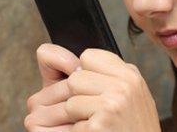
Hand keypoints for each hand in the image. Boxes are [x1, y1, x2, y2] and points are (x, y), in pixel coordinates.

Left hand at [25, 44, 161, 131]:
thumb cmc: (130, 131)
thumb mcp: (125, 97)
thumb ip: (101, 77)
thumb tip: (45, 53)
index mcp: (130, 75)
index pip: (89, 57)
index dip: (79, 75)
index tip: (80, 92)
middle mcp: (126, 85)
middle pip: (75, 79)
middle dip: (61, 97)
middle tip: (49, 111)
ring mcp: (114, 103)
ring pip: (69, 102)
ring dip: (58, 119)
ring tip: (53, 125)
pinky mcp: (101, 123)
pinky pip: (71, 125)